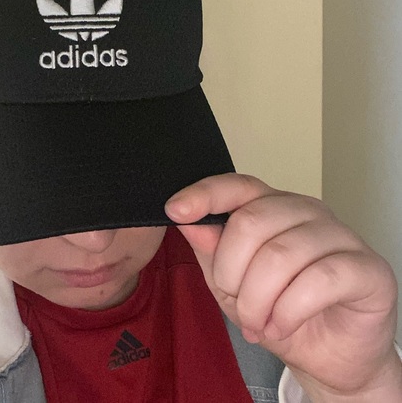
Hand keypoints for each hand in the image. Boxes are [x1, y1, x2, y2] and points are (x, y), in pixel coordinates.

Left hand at [165, 173, 401, 400]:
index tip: (174, 210)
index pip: (237, 186)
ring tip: (258, 323)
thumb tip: (189, 223)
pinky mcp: (368, 268)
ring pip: (282, 254)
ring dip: (258, 300)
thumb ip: (211, 251)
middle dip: (231, 271)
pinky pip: (319, 280)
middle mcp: (307, 212)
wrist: (327, 357)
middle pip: (253, 221)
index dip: (204, 195)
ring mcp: (341, 236)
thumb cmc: (278, 311)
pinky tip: (282, 326)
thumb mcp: (230, 285)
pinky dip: (288, 311)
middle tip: (235, 300)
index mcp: (273, 207)